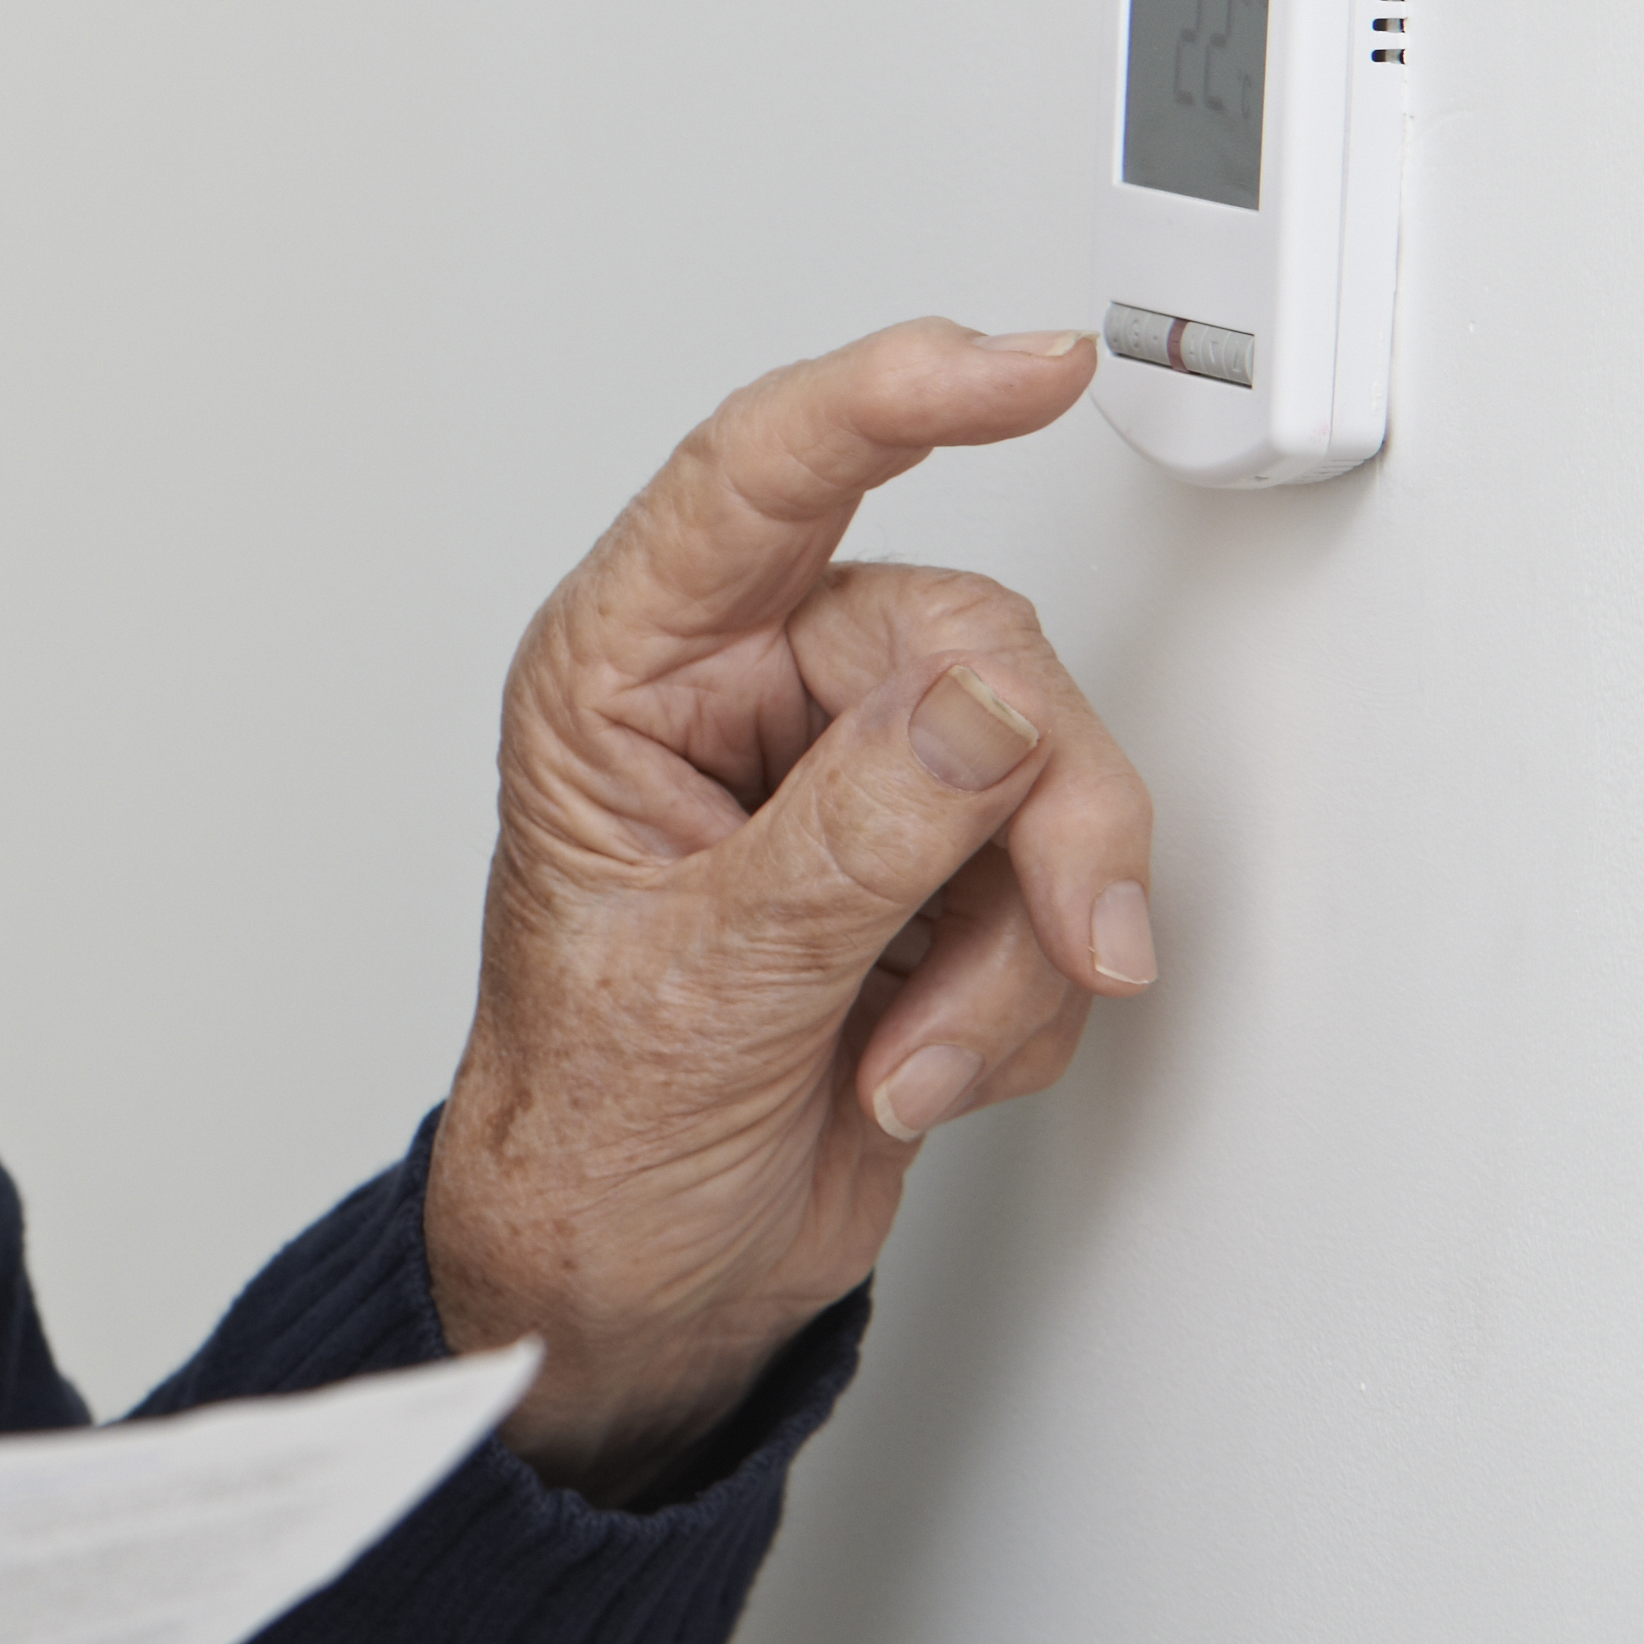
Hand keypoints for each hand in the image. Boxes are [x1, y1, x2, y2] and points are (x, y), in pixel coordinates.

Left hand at [424, 320, 1158, 1501]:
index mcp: (622, 677)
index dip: (896, 398)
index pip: (760, 477)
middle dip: (1029, 817)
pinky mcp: (926, 867)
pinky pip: (1049, 878)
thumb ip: (854, 840)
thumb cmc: (592, 1129)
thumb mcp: (708, 987)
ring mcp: (842, 782)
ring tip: (915, 1055)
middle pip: (964, 650)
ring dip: (1017, 937)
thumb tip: (986, 710)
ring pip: (1035, 770)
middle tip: (1051, 945)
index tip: (1025, 369)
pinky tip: (917, 1062)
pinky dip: (1016, 994)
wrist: (634, 1275)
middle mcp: (735, 700)